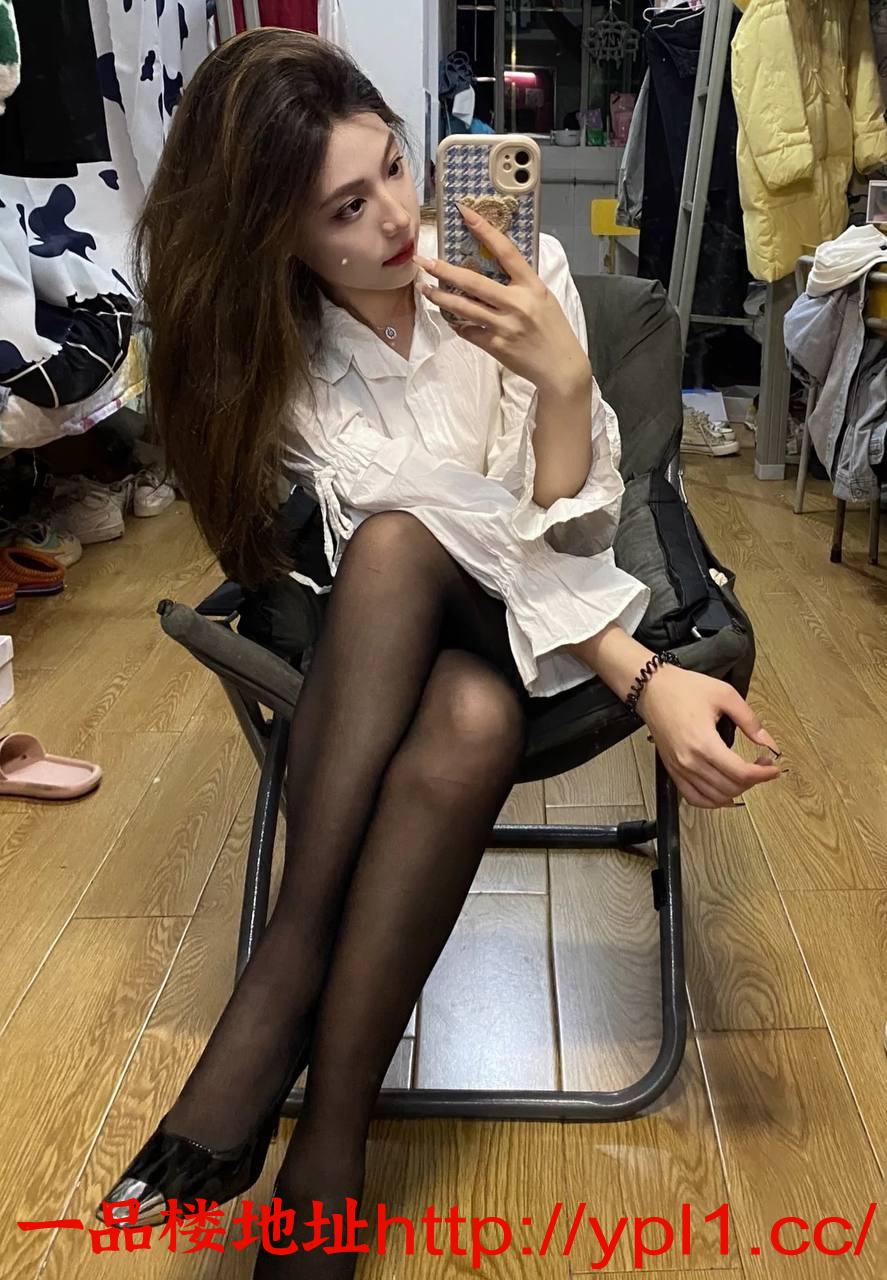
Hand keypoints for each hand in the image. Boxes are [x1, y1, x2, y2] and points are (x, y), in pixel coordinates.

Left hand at [413, 203, 590, 395]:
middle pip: (473, 282)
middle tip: (424, 261)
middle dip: (444, 270)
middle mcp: (517, 303)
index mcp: (532, 286)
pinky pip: (468, 331)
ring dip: (440, 297)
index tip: (465, 213)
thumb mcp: (543, 299)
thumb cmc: (553, 330)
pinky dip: (457, 323)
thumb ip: (521, 284)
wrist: (561, 368)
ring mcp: (505, 326)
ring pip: (464, 307)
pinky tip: (450, 317)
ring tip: (425, 289)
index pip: (505, 251)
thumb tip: (494, 268)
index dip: (484, 229)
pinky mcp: (496, 345)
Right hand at [637, 664, 781, 808]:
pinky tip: (724, 792)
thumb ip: (749, 720)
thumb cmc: (684, 689)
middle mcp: (690, 761)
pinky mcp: (672, 770)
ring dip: (736, 791)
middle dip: (753, 781)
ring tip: (745, 776)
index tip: (774, 768)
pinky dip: (712, 801)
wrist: (652, 689)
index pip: (740, 773)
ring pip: (715, 797)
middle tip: (763, 766)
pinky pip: (694, 798)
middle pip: (730, 787)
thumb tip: (767, 741)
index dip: (763, 774)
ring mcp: (679, 768)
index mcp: (704, 743)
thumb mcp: (725, 695)